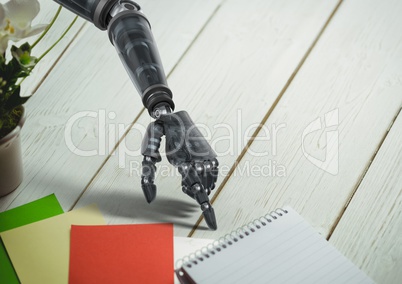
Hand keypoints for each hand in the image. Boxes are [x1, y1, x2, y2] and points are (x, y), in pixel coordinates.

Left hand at [141, 111, 218, 229]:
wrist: (173, 114)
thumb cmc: (159, 134)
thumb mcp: (147, 151)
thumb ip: (147, 174)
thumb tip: (150, 199)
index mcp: (181, 160)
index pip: (195, 188)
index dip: (204, 206)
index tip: (212, 222)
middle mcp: (197, 159)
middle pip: (201, 187)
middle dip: (194, 191)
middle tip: (186, 185)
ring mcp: (205, 155)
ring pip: (209, 180)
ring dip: (201, 185)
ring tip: (190, 178)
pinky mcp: (209, 152)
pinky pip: (214, 171)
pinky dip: (209, 178)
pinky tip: (201, 175)